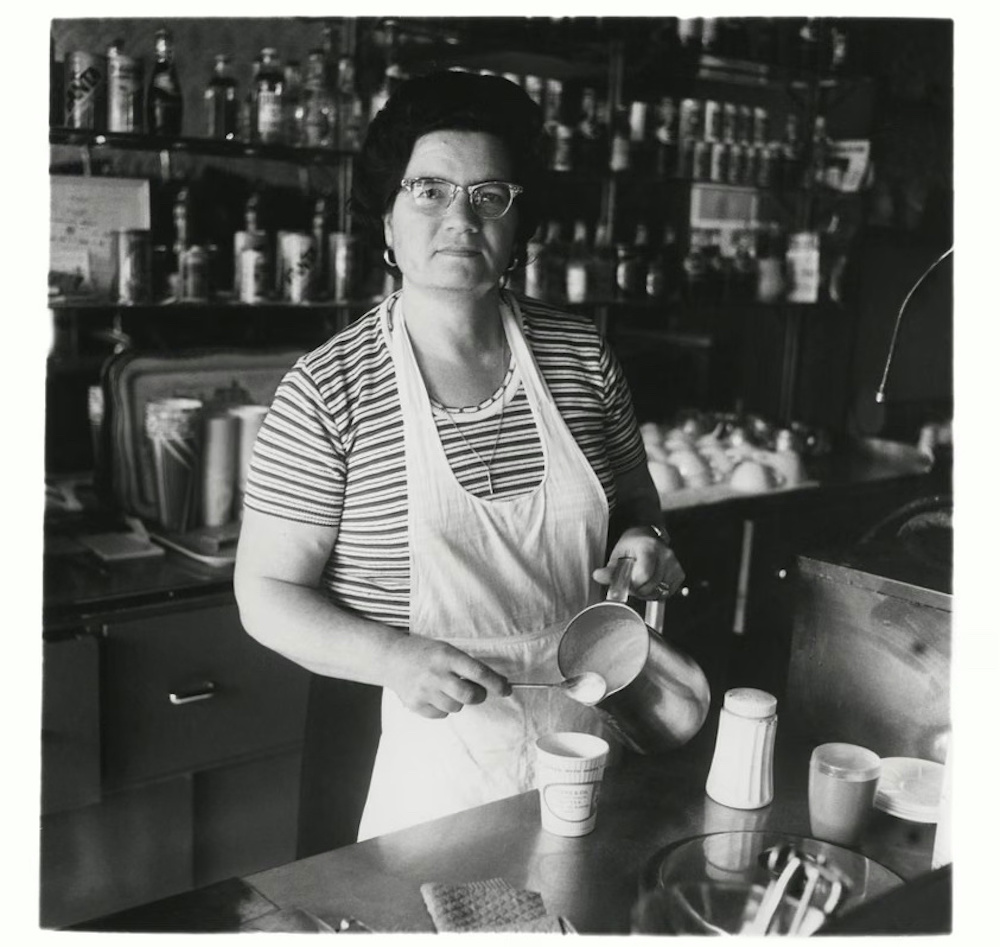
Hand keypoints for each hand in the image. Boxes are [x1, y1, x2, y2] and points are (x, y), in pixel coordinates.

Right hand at [384, 635, 511, 718]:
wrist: (391, 658)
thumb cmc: (425, 653)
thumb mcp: (446, 650)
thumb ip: (467, 666)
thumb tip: (497, 683)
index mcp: (446, 656)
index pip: (478, 672)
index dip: (496, 683)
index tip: (506, 690)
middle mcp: (435, 673)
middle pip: (469, 695)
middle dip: (479, 696)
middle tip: (477, 691)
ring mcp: (424, 691)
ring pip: (455, 707)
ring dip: (458, 701)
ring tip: (447, 688)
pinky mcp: (415, 704)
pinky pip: (441, 715)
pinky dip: (442, 707)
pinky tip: (434, 694)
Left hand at [592, 527, 685, 599]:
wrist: (646, 537)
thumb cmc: (631, 545)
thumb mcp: (617, 555)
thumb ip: (609, 570)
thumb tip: (598, 576)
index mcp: (649, 547)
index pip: (643, 576)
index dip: (632, 584)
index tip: (626, 580)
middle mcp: (665, 555)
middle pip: (650, 587)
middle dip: (638, 589)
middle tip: (632, 580)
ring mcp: (674, 564)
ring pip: (658, 592)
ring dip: (647, 592)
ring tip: (641, 580)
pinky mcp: (679, 573)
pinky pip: (666, 593)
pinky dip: (656, 592)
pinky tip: (650, 582)